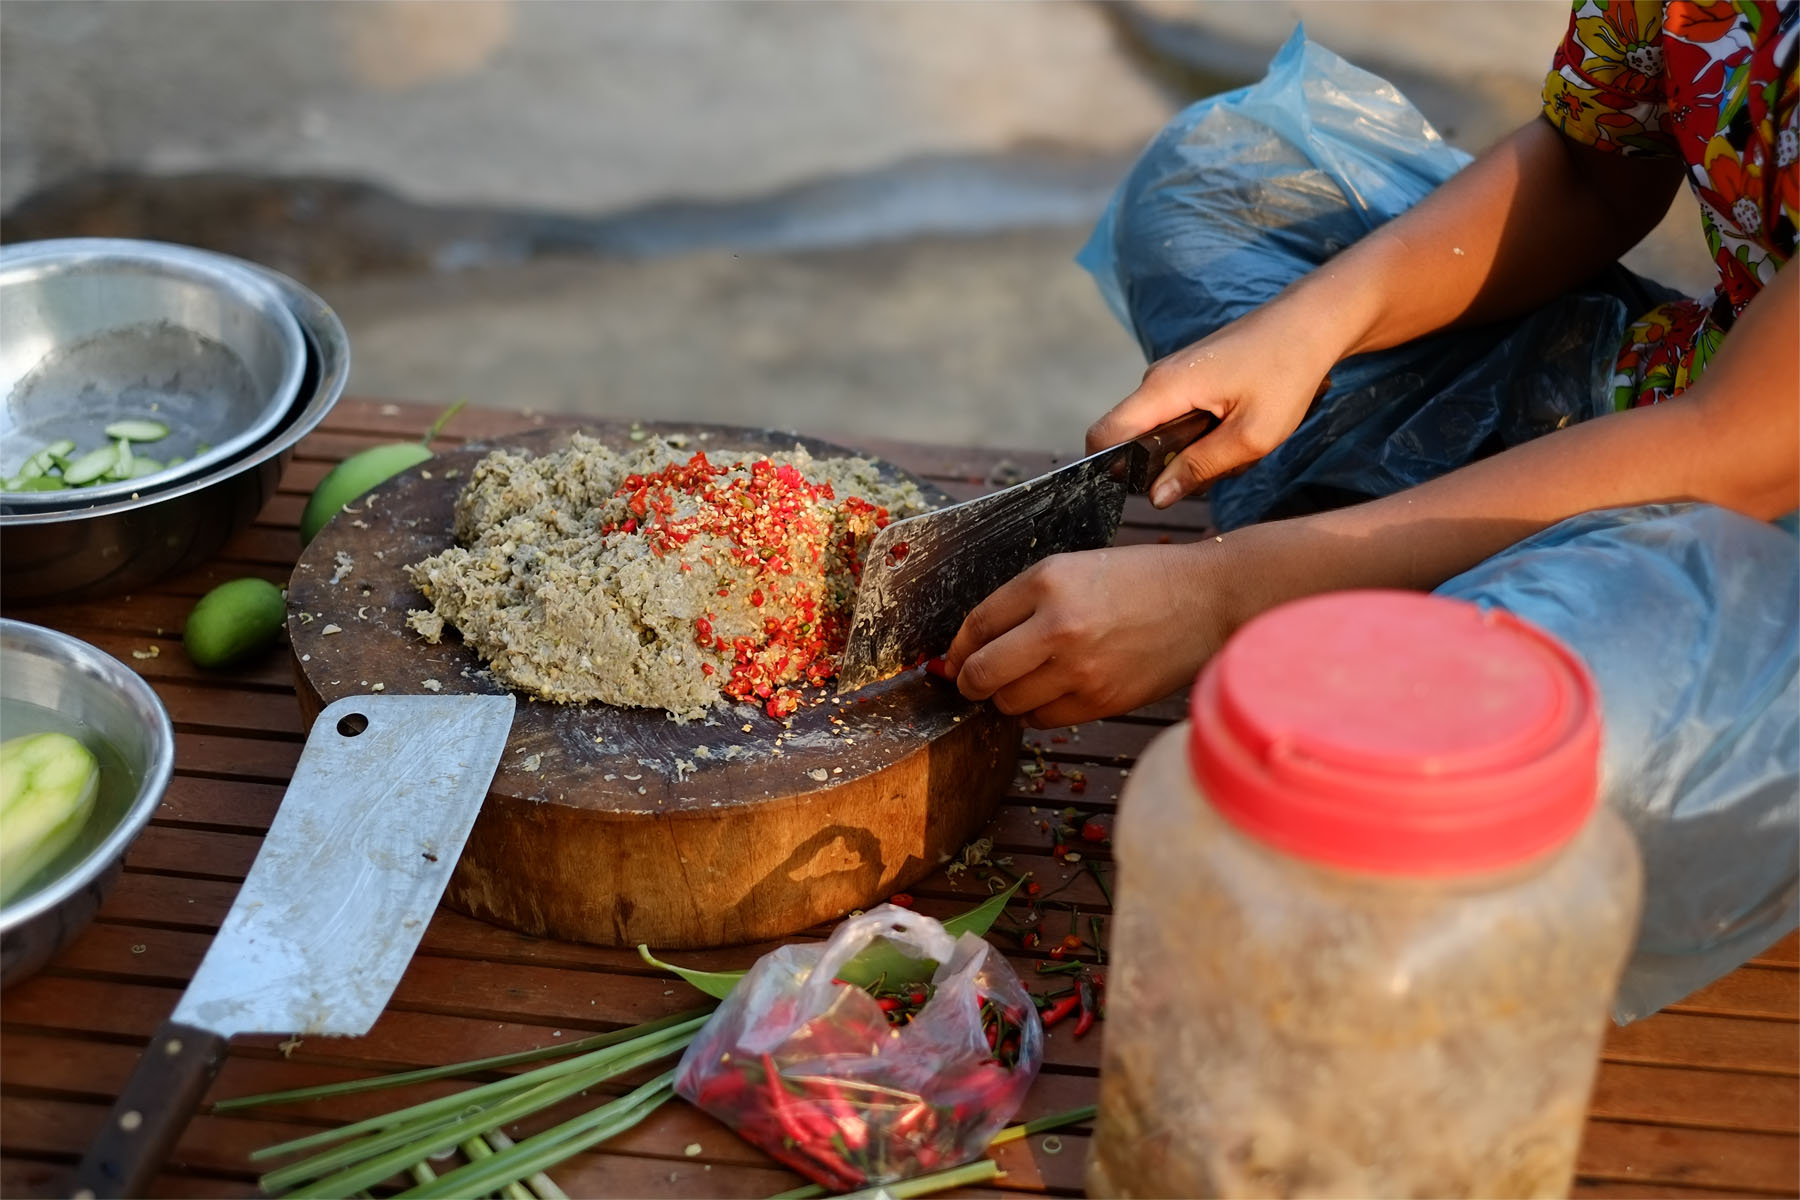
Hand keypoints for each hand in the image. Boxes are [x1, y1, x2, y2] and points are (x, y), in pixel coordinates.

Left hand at [942, 542, 1234, 727]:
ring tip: (1024, 683)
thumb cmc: (1144, 580)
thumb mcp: (1077, 568)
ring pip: (1009, 703)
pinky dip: (1040, 711)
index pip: (975, 625)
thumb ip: (1025, 602)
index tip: (953, 659)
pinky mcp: (1101, 700)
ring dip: (1007, 698)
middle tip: (972, 683)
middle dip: (969, 682)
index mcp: (1047, 582)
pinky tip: (1056, 692)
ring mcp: (1080, 668)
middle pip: (981, 672)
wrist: (1209, 600)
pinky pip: (1045, 719)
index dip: (956, 649)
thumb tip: (975, 644)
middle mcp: (1057, 626)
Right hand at [1086, 304, 1337, 506]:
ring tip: (1242, 440)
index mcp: (1163, 389)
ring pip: (1163, 433)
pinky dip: (1208, 434)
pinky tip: (1241, 426)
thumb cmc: (1287, 372)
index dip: (1109, 469)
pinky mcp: (1189, 377)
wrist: (1312, 322)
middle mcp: (1157, 380)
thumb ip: (1199, 469)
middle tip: (1223, 463)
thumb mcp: (1251, 436)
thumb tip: (1157, 497)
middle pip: (1135, 439)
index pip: (1104, 434)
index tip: (1143, 491)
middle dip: (1172, 466)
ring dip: (1198, 451)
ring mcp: (1172, 377)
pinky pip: (1181, 419)